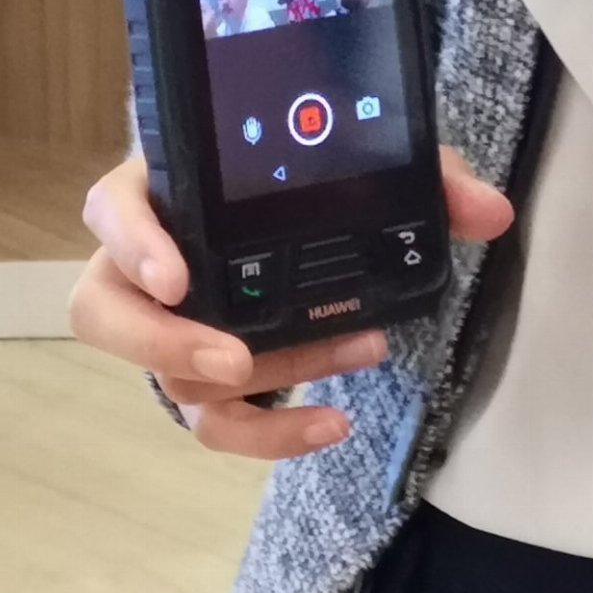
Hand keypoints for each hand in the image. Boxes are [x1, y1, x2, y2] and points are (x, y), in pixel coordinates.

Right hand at [68, 147, 512, 459]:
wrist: (286, 211)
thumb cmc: (298, 177)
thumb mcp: (357, 159)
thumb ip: (422, 173)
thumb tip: (488, 212)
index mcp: (164, 189)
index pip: (113, 207)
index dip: (133, 243)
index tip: (177, 276)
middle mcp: (147, 262)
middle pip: (105, 313)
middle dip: (163, 345)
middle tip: (232, 357)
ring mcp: (167, 327)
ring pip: (171, 377)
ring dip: (264, 375)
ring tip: (350, 355)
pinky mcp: (201, 377)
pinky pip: (214, 421)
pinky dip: (271, 432)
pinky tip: (332, 423)